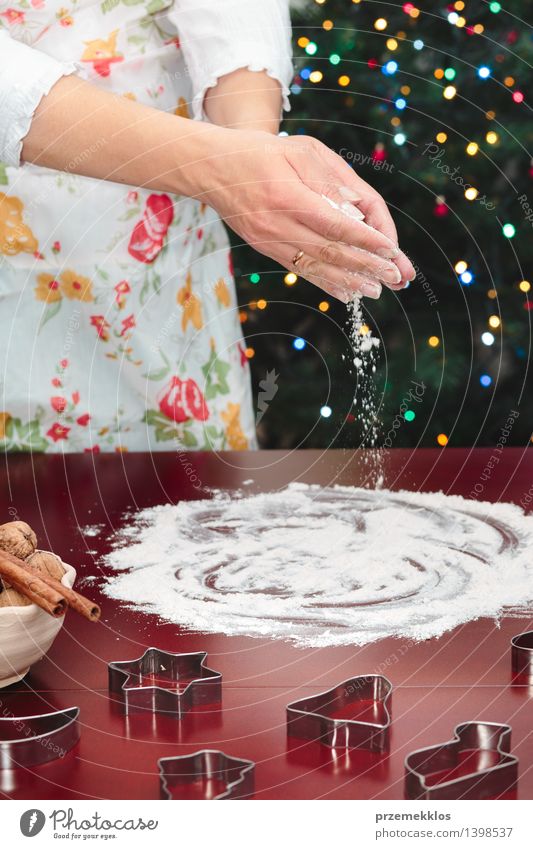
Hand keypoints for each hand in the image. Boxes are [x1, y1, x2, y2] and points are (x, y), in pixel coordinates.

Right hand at [195, 130, 414, 300]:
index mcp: (289, 196)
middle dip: (367, 265)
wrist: (212, 168)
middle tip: (395, 277)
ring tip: (377, 291)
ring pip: (317, 267)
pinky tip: (347, 292)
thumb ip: (331, 180)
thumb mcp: (300, 151)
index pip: (335, 224)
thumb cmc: (262, 152)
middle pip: (331, 251)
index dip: (367, 239)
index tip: (392, 250)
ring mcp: (270, 242)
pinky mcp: (267, 250)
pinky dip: (327, 282)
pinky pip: (301, 270)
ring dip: (350, 281)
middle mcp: (278, 225)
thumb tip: (360, 211)